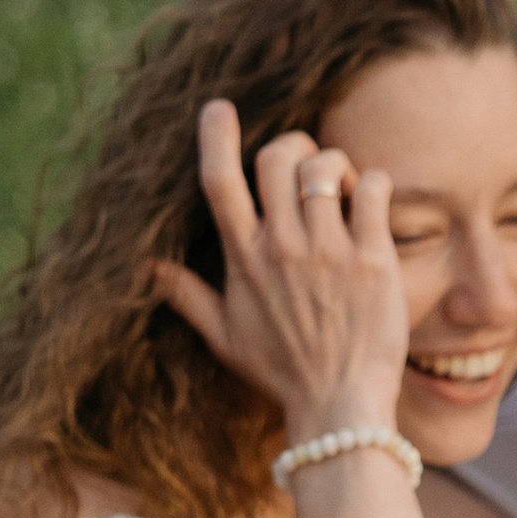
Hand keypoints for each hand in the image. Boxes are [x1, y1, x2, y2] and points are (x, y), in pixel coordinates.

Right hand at [151, 102, 411, 444]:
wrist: (339, 408)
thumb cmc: (283, 375)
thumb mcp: (224, 338)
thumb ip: (186, 295)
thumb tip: (143, 268)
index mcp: (243, 261)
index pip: (219, 182)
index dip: (215, 136)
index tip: (218, 108)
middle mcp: (282, 249)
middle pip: (275, 157)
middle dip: (292, 145)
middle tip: (305, 163)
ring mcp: (328, 253)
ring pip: (324, 166)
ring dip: (334, 165)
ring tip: (343, 189)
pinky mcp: (372, 260)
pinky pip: (373, 188)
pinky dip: (372, 183)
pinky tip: (370, 203)